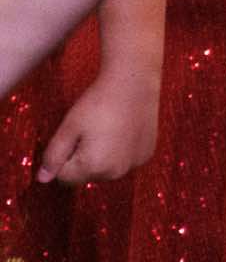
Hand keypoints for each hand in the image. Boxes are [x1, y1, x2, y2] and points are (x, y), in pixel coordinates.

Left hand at [38, 69, 158, 183]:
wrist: (134, 82)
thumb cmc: (98, 103)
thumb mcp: (68, 128)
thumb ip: (53, 156)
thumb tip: (43, 178)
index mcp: (94, 167)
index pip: (64, 177)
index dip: (63, 157)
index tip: (73, 136)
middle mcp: (116, 172)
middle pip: (86, 175)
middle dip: (82, 159)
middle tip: (90, 131)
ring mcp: (134, 164)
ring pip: (106, 169)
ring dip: (101, 157)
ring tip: (107, 129)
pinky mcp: (146, 154)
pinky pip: (124, 161)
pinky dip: (120, 151)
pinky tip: (122, 130)